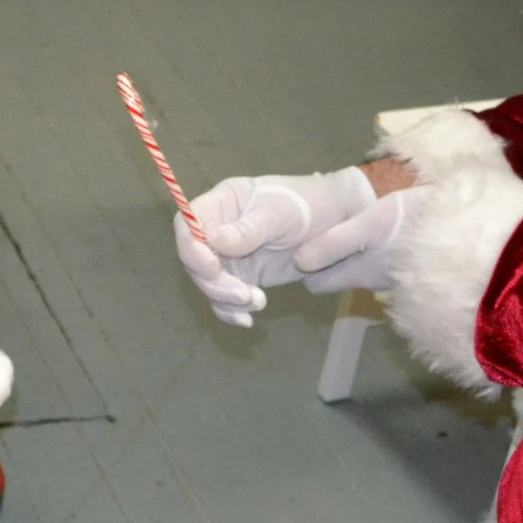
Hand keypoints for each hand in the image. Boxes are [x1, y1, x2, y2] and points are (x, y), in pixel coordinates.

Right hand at [171, 169, 376, 327]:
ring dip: (226, 299)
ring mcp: (228, 254)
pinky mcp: (242, 276)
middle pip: (194, 259)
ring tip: (258, 302)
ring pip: (208, 283)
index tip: (214, 268)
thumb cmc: (307, 206)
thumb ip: (246, 229)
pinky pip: (225, 298)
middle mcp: (218, 228)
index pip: (187, 224)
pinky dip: (232, 311)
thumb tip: (210, 240)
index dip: (192, 248)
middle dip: (214, 282)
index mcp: (223, 202)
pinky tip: (248, 320)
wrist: (335, 224)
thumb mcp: (280, 214)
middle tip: (244, 294)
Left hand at [293, 187, 430, 295]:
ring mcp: (393, 276)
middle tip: (318, 227)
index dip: (304, 266)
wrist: (465, 227)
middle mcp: (372, 281)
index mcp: (358, 273)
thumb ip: (334, 244)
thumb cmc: (414, 222)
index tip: (301, 240)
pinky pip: (377, 262)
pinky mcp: (409, 266)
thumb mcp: (369, 224)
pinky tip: (374, 226)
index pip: (317, 284)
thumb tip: (298, 262)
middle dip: (324, 259)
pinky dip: (369, 249)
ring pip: (357, 268)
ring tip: (344, 223)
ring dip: (348, 252)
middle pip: (336, 276)